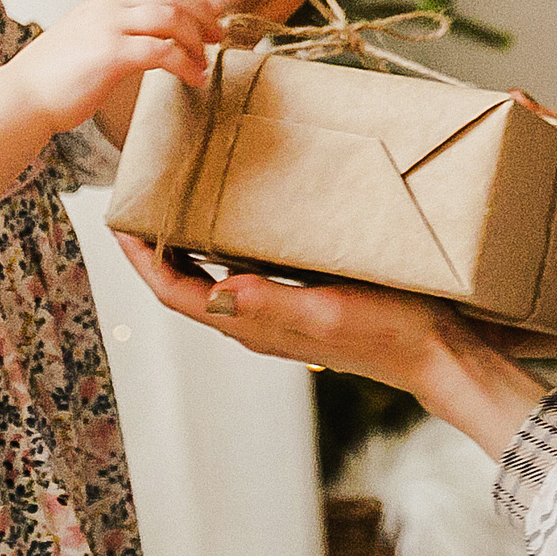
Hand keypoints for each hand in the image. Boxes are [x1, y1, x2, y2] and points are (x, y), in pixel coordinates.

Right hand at [7, 0, 220, 132]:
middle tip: (218, 37)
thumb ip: (112, 37)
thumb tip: (142, 47)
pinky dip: (186, 64)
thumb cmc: (50, 82)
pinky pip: (163, 51)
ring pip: (171, 19)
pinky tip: (194, 79)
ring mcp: (109, 28)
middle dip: (201, 16)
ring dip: (195, 41)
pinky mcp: (111, 54)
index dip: (189, 2)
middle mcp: (107, 8)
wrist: (20, 99)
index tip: (208, 18)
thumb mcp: (84, 45)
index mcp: (102, 5)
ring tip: (205, 63)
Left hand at [114, 234, 551, 456]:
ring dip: (190, 248)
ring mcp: (280, 315)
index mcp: (254, 325)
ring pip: (214, 281)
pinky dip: (229, 250)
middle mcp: (258, 323)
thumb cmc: (387, 332)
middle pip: (187, 286)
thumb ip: (272, 303)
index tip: (120, 221)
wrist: (437, 353)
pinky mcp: (304, 303)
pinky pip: (248, 276)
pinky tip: (243, 223)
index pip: (176, 294)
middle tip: (143, 202)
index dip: (143, 261)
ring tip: (180, 204)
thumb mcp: (327, 312)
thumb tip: (217, 291)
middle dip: (158, 249)